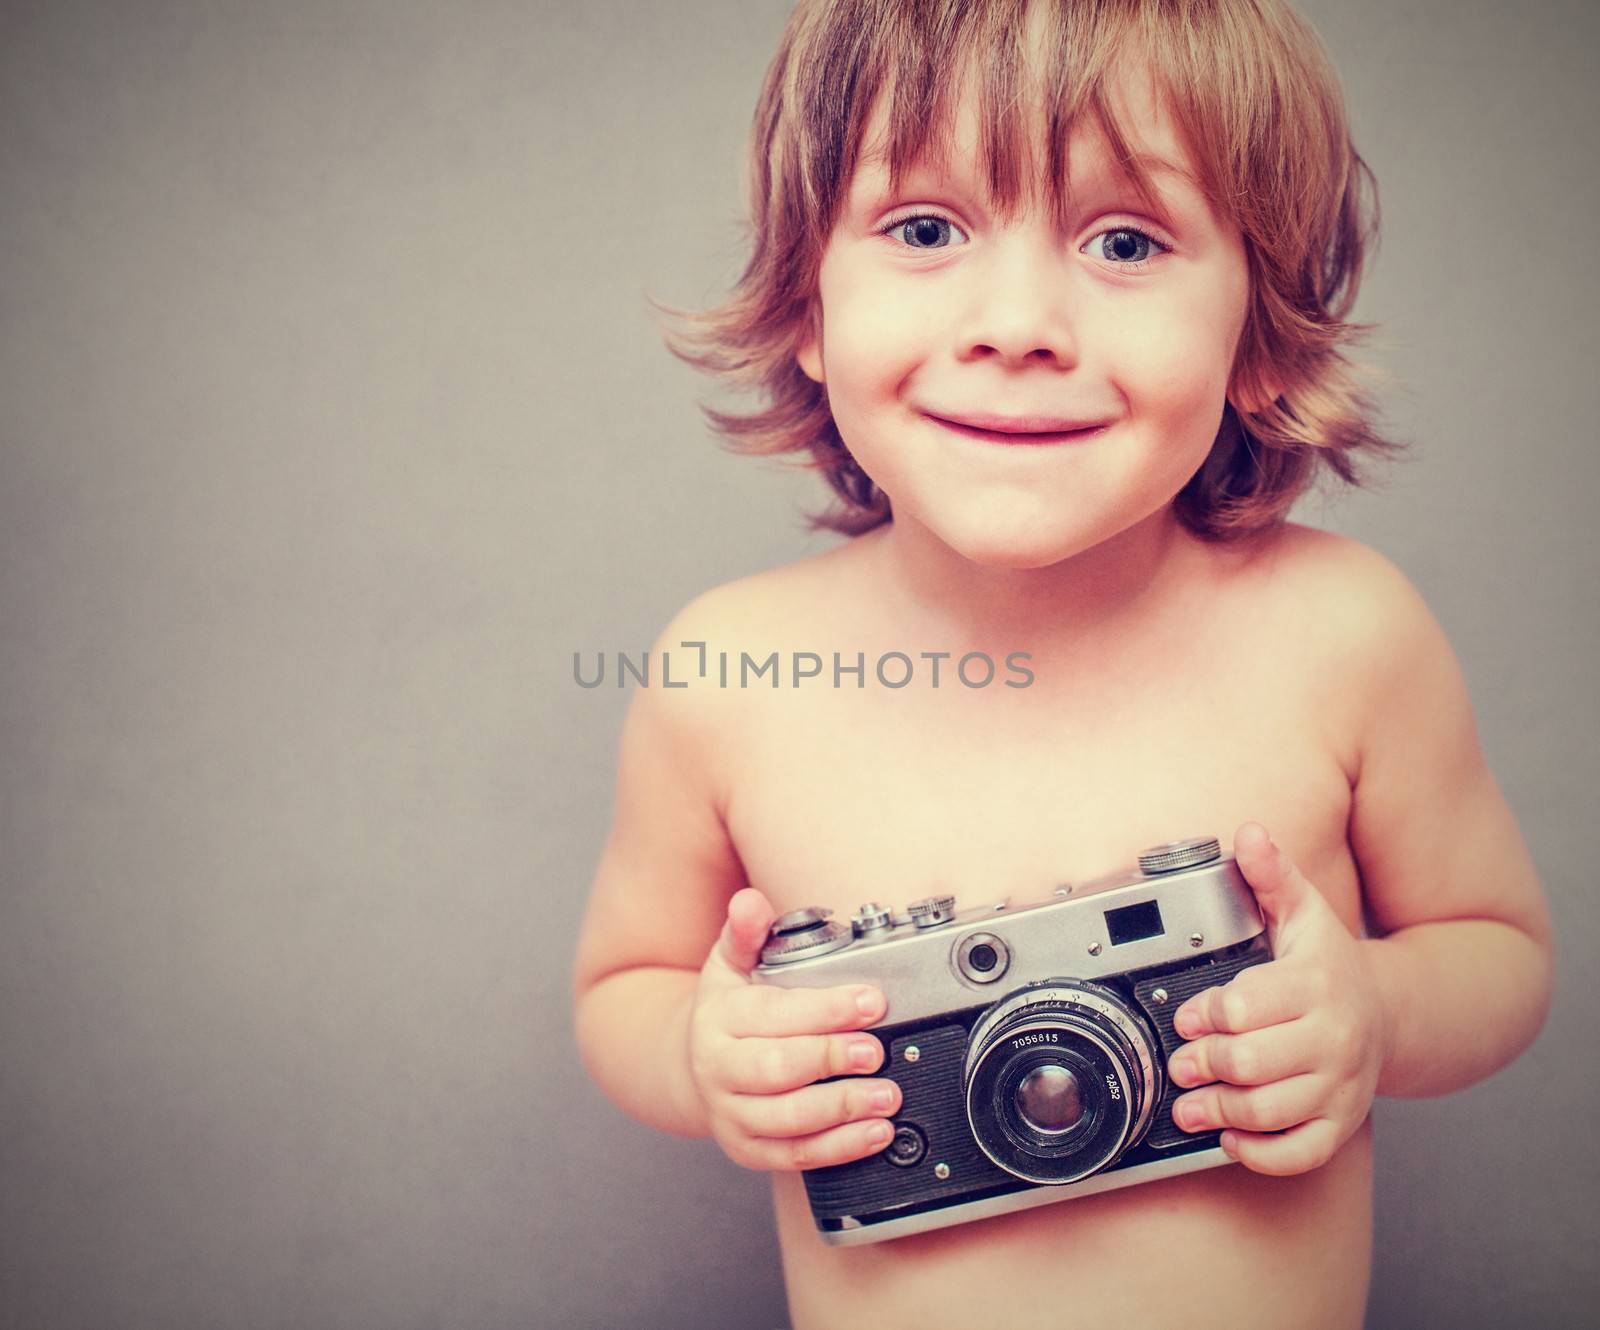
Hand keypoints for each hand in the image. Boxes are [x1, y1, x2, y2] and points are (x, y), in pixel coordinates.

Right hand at [687, 887, 901, 1171]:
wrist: (695, 1067)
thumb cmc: (727, 1011)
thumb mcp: (729, 964)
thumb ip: (745, 932)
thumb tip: (750, 902)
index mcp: (718, 1019)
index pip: (773, 1014)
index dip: (825, 1009)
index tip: (870, 1001)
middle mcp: (720, 1070)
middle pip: (777, 1069)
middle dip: (832, 1060)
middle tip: (877, 1052)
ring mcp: (732, 1115)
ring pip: (788, 1119)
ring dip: (842, 1109)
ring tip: (887, 1096)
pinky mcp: (749, 1150)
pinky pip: (796, 1156)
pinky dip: (839, 1148)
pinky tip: (875, 1133)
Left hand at [1166, 822, 1386, 1175]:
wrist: (1388, 1013)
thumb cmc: (1330, 964)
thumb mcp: (1304, 911)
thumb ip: (1272, 874)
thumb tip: (1249, 834)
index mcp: (1318, 984)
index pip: (1250, 1006)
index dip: (1208, 1014)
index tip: (1188, 1016)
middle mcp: (1334, 1039)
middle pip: (1254, 1064)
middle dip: (1204, 1066)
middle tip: (1178, 1063)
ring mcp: (1340, 1087)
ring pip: (1272, 1112)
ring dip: (1220, 1113)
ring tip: (1188, 1105)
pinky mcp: (1340, 1124)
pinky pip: (1300, 1154)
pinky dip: (1260, 1154)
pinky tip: (1231, 1138)